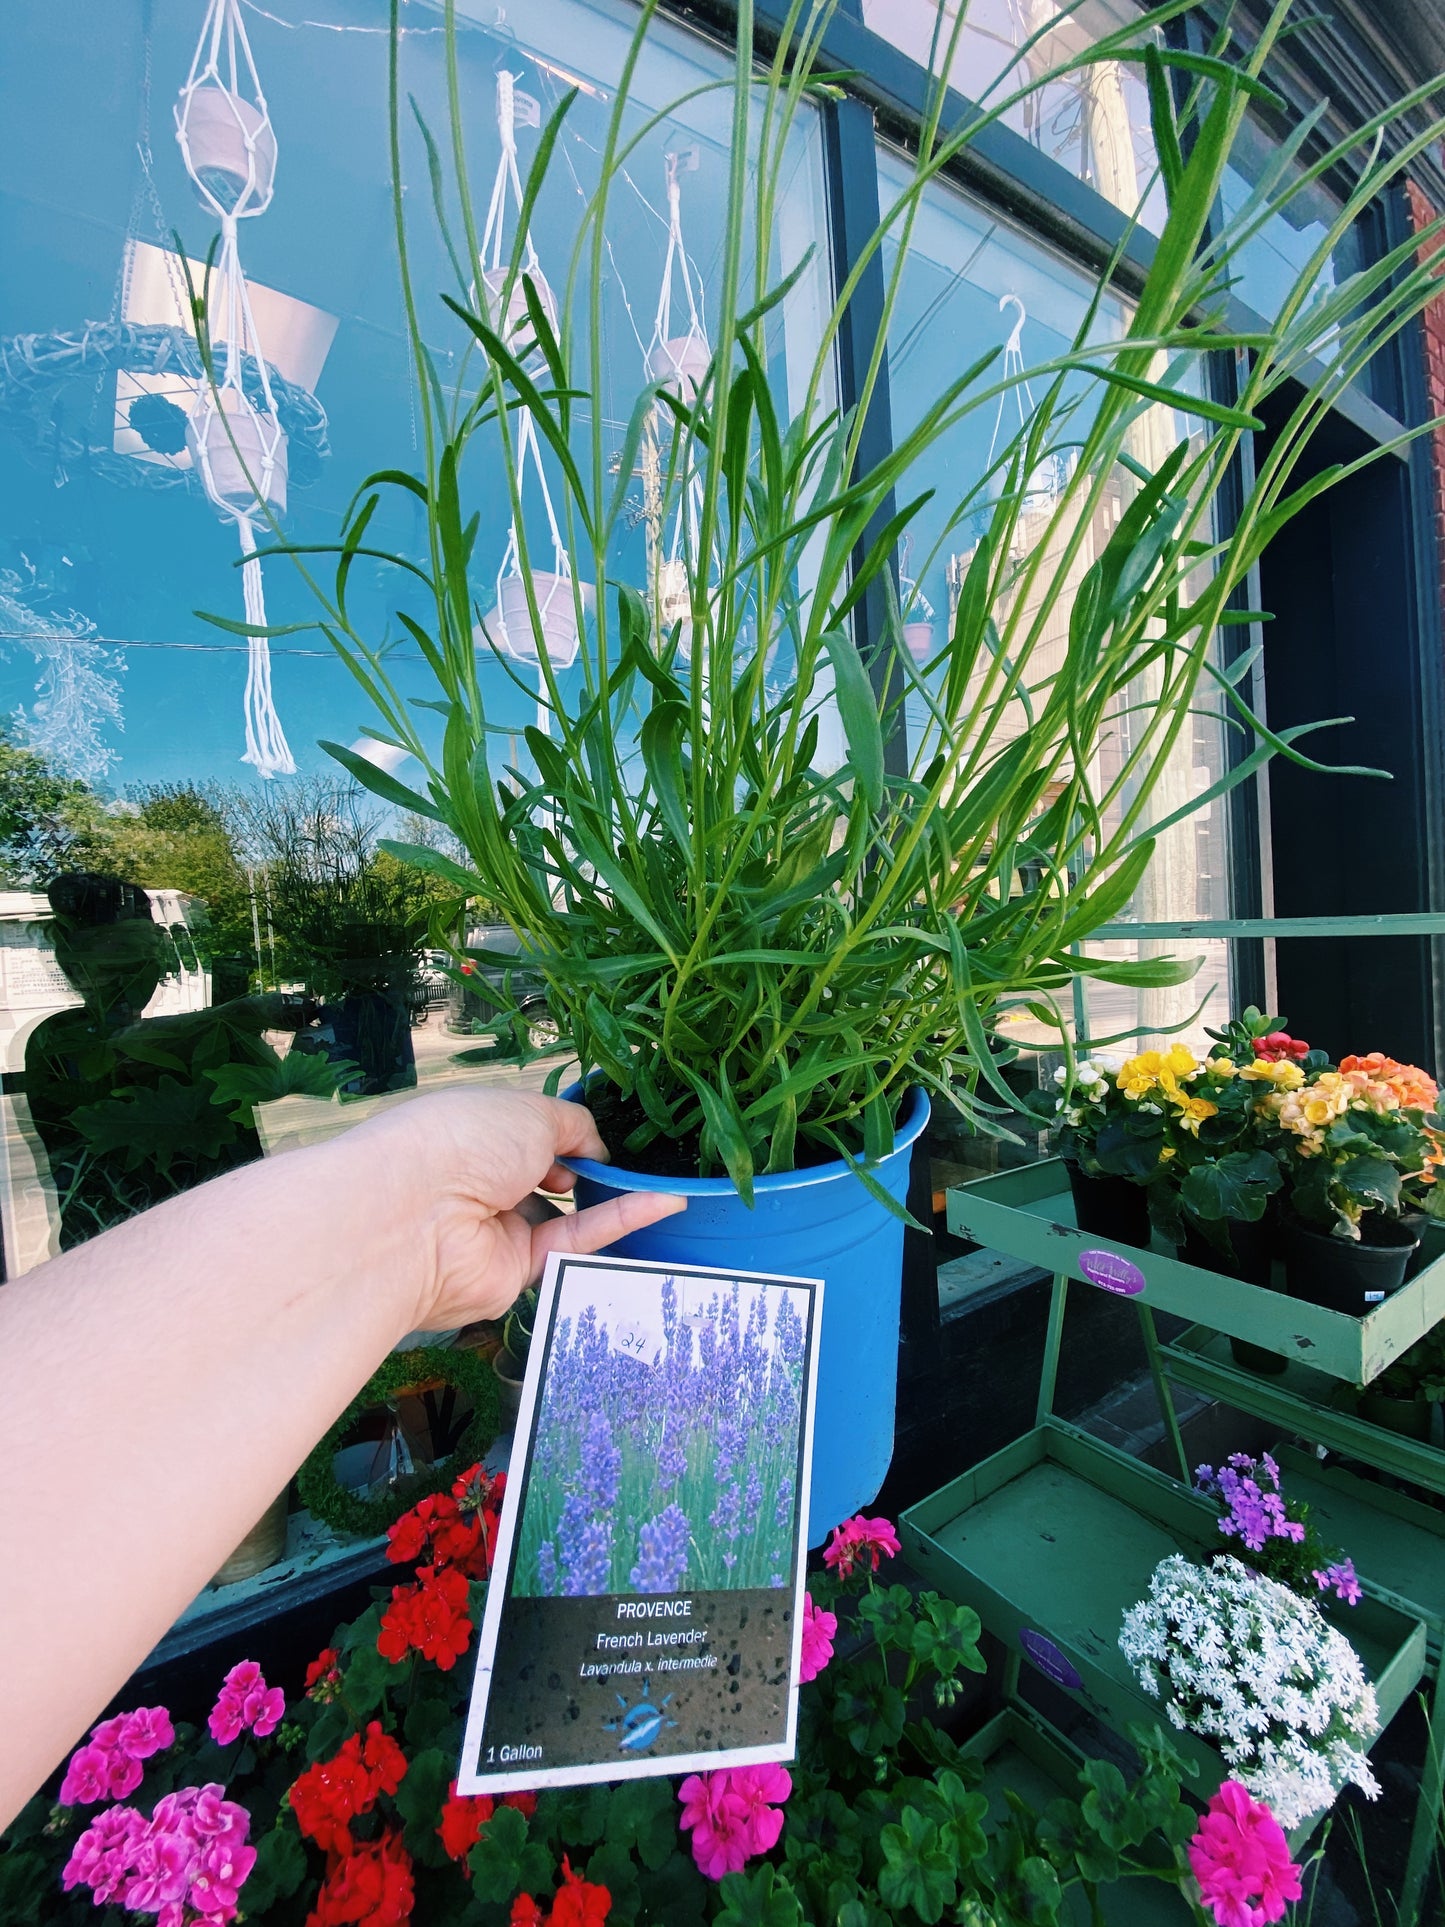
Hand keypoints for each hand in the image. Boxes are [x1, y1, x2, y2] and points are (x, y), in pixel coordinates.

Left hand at [356, 1089, 684, 1333]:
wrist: (421, 1215)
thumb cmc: (465, 1141)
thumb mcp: (529, 1111)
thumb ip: (572, 1126)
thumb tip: (597, 1149)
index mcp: (470, 1135)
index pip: (521, 1135)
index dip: (561, 1134)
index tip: (595, 1134)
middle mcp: (479, 1183)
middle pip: (541, 1179)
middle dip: (579, 1169)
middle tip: (619, 1162)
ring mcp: (498, 1230)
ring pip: (564, 1215)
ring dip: (608, 1198)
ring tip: (654, 1180)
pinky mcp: (517, 1272)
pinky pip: (575, 1243)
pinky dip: (620, 1222)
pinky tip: (664, 1202)